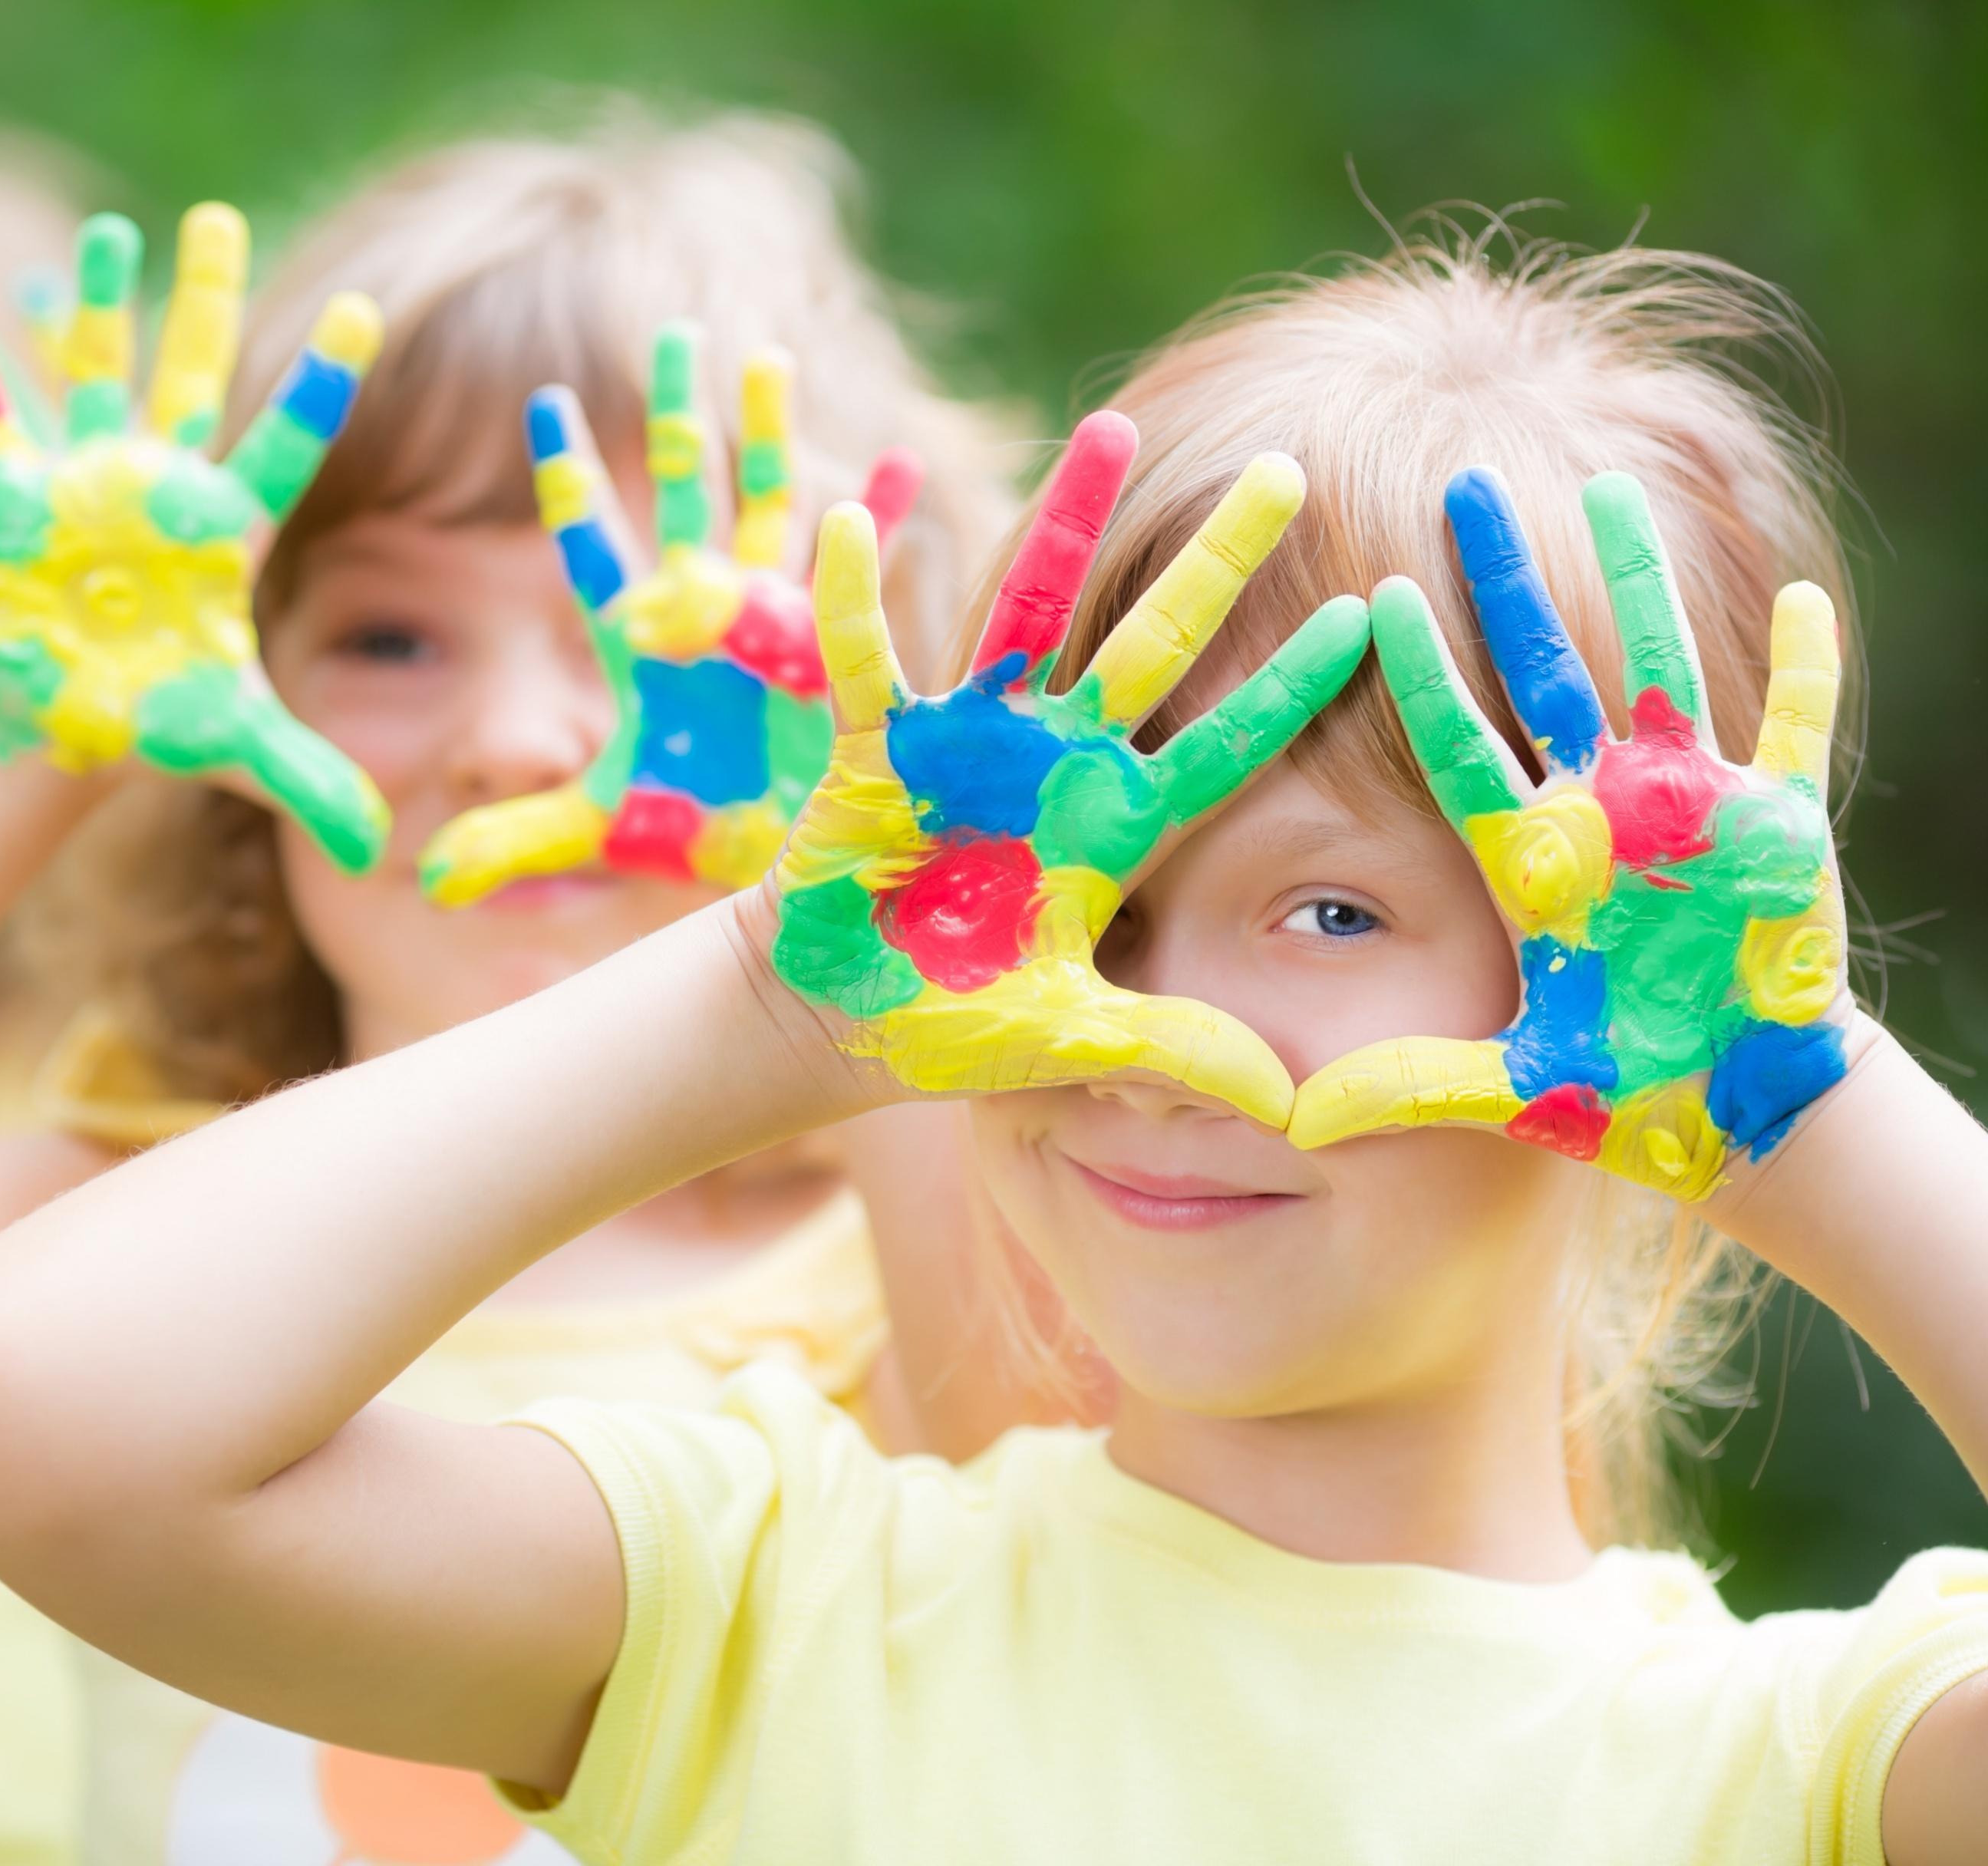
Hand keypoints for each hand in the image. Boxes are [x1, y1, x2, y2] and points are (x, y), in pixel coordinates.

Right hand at [0, 205, 390, 871]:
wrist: (63, 731)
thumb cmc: (150, 726)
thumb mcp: (234, 749)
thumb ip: (309, 782)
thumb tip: (380, 848)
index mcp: (223, 529)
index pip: (288, 439)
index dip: (322, 380)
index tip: (366, 311)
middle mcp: (161, 489)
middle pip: (198, 375)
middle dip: (210, 299)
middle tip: (223, 217)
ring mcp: (89, 487)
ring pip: (98, 373)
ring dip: (95, 305)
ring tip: (105, 232)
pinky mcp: (20, 505)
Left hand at [416, 323, 922, 905]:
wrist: (771, 861)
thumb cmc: (685, 831)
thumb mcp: (594, 829)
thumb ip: (512, 838)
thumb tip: (425, 877)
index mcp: (642, 640)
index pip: (595, 543)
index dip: (573, 479)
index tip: (545, 403)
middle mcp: (706, 611)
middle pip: (686, 493)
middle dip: (678, 418)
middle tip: (672, 338)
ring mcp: (774, 618)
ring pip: (767, 505)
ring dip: (768, 438)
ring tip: (763, 358)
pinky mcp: (834, 646)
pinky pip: (862, 570)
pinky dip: (880, 518)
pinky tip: (898, 461)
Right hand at [769, 413, 1367, 1122]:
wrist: (834, 1021)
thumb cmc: (951, 1031)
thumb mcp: (1068, 1046)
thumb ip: (1171, 1054)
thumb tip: (1289, 1105)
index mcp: (1112, 833)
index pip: (1226, 750)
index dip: (1295, 689)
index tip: (1373, 618)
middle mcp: (1055, 767)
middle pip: (1153, 645)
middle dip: (1218, 560)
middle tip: (1288, 468)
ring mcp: (969, 745)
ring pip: (1031, 612)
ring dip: (1068, 524)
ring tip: (1111, 425)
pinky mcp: (879, 748)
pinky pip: (866, 660)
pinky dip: (856, 598)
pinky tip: (854, 521)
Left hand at [1287, 468, 1849, 1199]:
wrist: (1731, 1110)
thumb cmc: (1618, 1090)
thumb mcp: (1511, 1090)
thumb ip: (1409, 1090)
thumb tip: (1295, 1123)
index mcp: (1529, 860)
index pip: (1454, 746)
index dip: (1416, 672)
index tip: (1370, 595)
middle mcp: (1599, 811)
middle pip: (1541, 670)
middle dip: (1504, 580)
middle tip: (1465, 486)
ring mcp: (1690, 807)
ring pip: (1656, 663)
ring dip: (1638, 579)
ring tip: (1609, 487)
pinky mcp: (1779, 827)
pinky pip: (1794, 729)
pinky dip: (1805, 668)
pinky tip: (1804, 596)